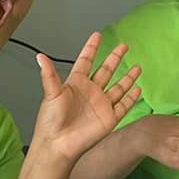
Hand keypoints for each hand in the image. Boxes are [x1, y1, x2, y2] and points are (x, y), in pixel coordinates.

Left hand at [30, 35, 141, 168]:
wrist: (59, 144)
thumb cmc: (51, 120)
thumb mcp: (51, 94)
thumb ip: (49, 75)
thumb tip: (40, 56)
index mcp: (76, 84)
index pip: (86, 61)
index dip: (91, 48)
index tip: (97, 35)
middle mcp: (90, 92)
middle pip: (106, 71)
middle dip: (114, 58)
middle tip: (123, 46)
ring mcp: (101, 105)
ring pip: (118, 87)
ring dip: (127, 77)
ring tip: (137, 67)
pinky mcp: (109, 118)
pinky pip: (123, 105)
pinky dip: (131, 97)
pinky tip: (138, 89)